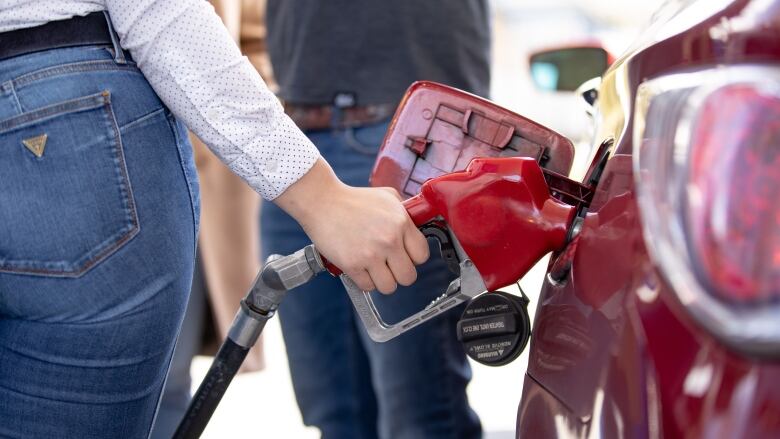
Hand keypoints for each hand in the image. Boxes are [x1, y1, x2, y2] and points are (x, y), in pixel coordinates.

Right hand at [274, 159, 428, 292]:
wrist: (322, 201)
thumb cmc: (353, 199)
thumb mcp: (387, 197)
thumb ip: (404, 213)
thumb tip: (415, 227)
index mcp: (401, 223)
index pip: (422, 255)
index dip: (413, 258)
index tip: (403, 255)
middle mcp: (389, 240)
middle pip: (408, 277)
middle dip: (399, 273)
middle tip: (389, 266)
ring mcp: (371, 254)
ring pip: (389, 287)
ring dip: (382, 281)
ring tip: (373, 269)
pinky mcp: (352, 265)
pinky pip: (367, 287)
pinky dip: (364, 281)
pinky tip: (359, 268)